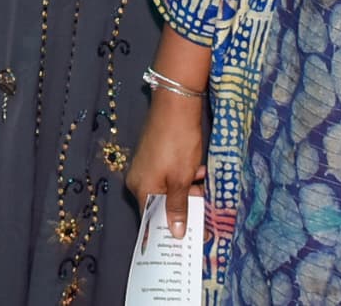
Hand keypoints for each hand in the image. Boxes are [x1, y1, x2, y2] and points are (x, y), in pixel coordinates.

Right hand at [124, 83, 206, 232]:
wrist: (175, 104)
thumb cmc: (177, 144)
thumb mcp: (181, 179)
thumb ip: (178, 207)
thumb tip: (175, 234)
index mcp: (140, 188)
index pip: (153, 220)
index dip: (172, 229)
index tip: (192, 235)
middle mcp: (137, 179)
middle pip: (161, 204)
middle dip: (184, 205)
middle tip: (203, 202)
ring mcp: (144, 166)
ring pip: (168, 189)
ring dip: (187, 188)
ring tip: (201, 178)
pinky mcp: (153, 155)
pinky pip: (168, 175)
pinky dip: (183, 176)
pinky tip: (197, 168)